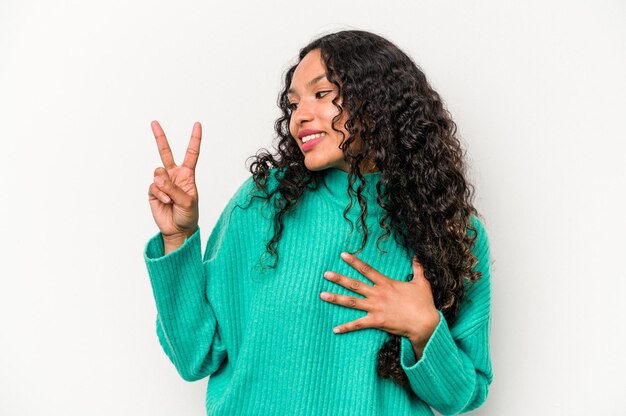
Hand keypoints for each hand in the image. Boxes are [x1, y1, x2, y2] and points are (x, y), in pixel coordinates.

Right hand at [148, 120, 201, 240]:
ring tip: (171, 198)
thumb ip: (174, 188)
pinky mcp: (153, 191)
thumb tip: (158, 177)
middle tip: (154, 122)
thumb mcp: (188, 201)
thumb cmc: (188, 215)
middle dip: (159, 137)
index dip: (194, 139)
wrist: (178, 230)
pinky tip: (166, 202)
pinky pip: (154, 186)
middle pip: (166, 152)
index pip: (191, 153)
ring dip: (165, 186)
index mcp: (187, 174)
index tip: (197, 124)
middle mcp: (174, 175)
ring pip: (158, 173)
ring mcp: (163, 182)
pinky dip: (160, 194)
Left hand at [320, 253, 439, 348]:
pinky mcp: (376, 321)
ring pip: (351, 302)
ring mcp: (375, 308)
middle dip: (339, 279)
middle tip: (325, 274)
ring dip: (336, 299)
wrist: (425, 323)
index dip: (354, 262)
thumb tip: (418, 254)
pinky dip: (346, 327)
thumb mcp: (422, 282)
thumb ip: (418, 267)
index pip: (367, 270)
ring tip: (322, 295)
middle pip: (354, 284)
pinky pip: (358, 324)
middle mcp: (377, 294)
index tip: (343, 255)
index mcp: (386, 283)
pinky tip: (335, 329)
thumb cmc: (423, 303)